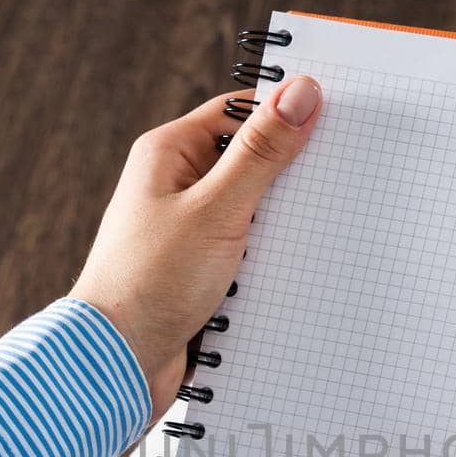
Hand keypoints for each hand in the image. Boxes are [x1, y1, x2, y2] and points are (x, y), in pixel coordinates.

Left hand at [71, 77, 321, 415]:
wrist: (115, 364)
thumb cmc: (150, 282)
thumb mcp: (217, 210)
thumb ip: (261, 153)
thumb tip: (301, 92)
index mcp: (168, 154)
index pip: (239, 111)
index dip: (284, 111)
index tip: (334, 117)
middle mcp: (175, 186)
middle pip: (250, 160)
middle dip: (290, 173)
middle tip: (340, 175)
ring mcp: (188, 230)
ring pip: (253, 210)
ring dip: (282, 223)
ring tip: (322, 227)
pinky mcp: (199, 271)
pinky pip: (247, 251)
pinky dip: (270, 258)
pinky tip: (299, 269)